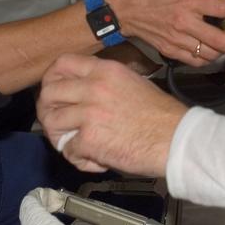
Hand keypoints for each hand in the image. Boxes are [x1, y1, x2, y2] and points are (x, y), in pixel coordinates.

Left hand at [38, 54, 186, 175]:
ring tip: (75, 146)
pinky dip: (78, 158)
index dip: (51, 78)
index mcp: (106, 70)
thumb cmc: (161, 116)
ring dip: (59, 137)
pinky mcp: (89, 139)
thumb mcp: (133, 83)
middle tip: (57, 124)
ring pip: (52, 122)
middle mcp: (94, 87)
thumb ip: (105, 84)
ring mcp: (89, 113)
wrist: (176, 140)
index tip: (53, 92)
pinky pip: (68, 149)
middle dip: (47, 110)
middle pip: (49, 92)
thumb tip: (84, 94)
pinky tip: (95, 161)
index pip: (62, 63)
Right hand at [104, 0, 224, 65]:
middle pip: (222, 41)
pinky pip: (196, 61)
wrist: (122, 10)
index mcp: (188, 2)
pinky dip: (207, 58)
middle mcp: (186, 24)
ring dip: (224, 51)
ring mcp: (178, 41)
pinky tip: (210, 52)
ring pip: (210, 53)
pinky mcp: (171, 51)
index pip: (223, 9)